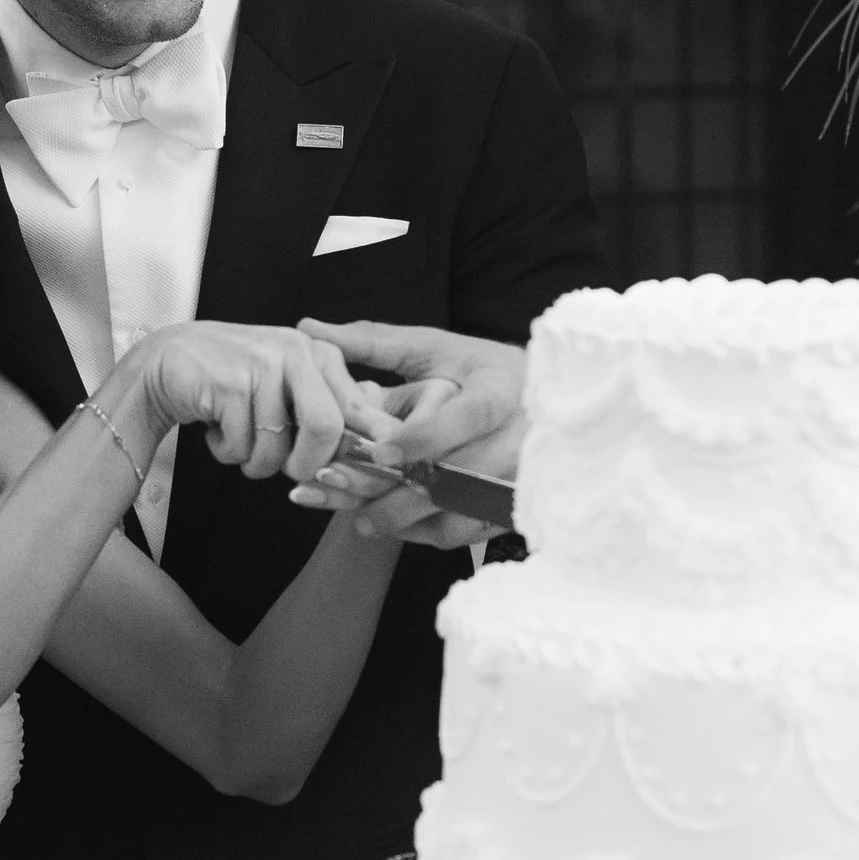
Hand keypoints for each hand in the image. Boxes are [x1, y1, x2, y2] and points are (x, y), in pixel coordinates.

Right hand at [126, 322, 356, 486]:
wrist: (168, 361)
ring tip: (239, 443)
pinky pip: (242, 445)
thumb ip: (330, 408)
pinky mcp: (229, 384)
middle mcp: (296, 352)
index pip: (356, 410)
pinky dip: (227, 452)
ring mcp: (261, 365)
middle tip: (290, 473)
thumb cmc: (233, 381)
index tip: (343, 473)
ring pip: (277, 446)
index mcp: (319, 354)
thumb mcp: (289, 388)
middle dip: (306, 465)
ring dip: (255, 462)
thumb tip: (374, 445)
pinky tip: (217, 430)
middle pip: (326, 428)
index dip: (355, 451)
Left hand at [288, 320, 528, 547]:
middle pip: (457, 477)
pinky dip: (424, 532)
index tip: (381, 451)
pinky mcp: (511, 506)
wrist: (549, 403)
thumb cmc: (482, 370)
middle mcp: (519, 438)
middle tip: (344, 495)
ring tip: (361, 520)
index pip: (468, 417)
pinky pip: (464, 531)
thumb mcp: (438, 349)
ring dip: (404, 522)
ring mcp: (519, 478)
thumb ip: (375, 342)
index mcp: (500, 389)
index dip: (425, 437)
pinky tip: (395, 524)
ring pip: (457, 512)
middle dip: (397, 494)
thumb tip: (309, 327)